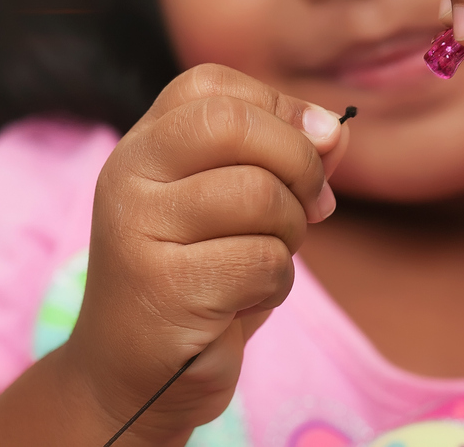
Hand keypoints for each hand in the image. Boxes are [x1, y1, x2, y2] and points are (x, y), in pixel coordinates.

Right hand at [62, 64, 346, 444]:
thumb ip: (287, 158)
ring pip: (258, 195)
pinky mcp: (161, 287)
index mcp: (143, 146)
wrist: (135, 379)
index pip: (212, 85)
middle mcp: (128, 175)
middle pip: (232, 123)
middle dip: (297, 162)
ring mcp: (137, 229)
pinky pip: (261, 260)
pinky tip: (245, 300)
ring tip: (264, 260)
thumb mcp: (243, 208)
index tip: (304, 152)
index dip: (276, 109)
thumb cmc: (199, 282)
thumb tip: (336, 128)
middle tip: (309, 206)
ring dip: (290, 233)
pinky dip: (276, 283)